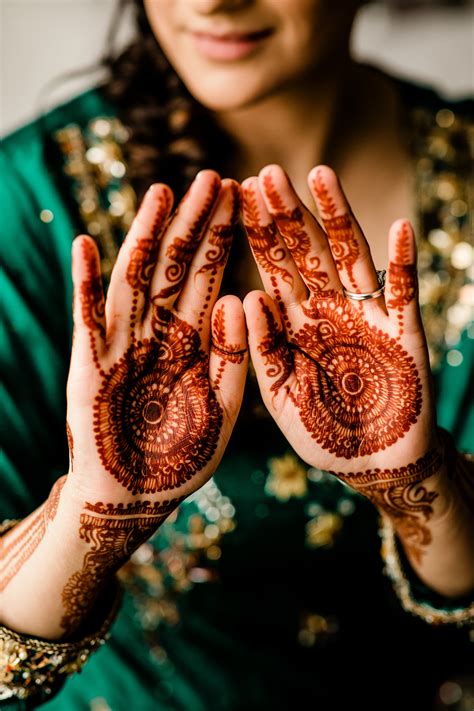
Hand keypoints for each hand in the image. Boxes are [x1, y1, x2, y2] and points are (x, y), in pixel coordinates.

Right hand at [61, 171, 246, 631]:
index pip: (211, 278)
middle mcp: (158, 333)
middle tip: (214, 177)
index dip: (227, 240)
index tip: (244, 199)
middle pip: (176, 268)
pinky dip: (85, 283)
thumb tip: (236, 298)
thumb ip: (234, 358)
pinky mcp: (89, 366)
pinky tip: (88, 244)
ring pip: (135, 280)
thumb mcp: (223, 409)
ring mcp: (123, 345)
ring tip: (162, 193)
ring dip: (146, 237)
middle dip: (195, 225)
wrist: (138, 499)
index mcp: (193, 342)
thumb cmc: (183, 458)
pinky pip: (87, 319)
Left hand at [242, 165, 442, 560]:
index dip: (255, 234)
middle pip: (306, 253)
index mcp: (294, 325)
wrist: (372, 464)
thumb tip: (244, 296)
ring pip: (351, 258)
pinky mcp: (405, 333)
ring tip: (319, 175)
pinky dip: (403, 263)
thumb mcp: (281, 395)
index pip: (271, 269)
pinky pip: (405, 293)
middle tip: (265, 172)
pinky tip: (398, 228)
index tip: (234, 195)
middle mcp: (328, 311)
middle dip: (286, 214)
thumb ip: (263, 350)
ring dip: (337, 217)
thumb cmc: (322, 433)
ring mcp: (367, 317)